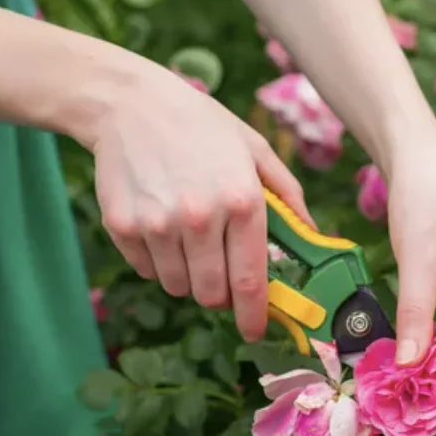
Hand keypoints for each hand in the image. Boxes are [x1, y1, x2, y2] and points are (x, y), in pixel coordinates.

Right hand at [88, 68, 312, 340]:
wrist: (131, 104)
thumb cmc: (202, 126)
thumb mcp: (255, 150)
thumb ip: (288, 195)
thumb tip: (312, 234)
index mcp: (242, 201)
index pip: (250, 280)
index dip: (254, 315)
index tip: (256, 331)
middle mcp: (200, 218)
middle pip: (212, 294)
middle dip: (219, 294)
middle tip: (219, 271)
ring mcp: (158, 225)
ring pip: (178, 286)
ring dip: (188, 276)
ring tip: (188, 238)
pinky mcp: (123, 227)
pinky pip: (147, 270)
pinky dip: (157, 261)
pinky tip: (160, 224)